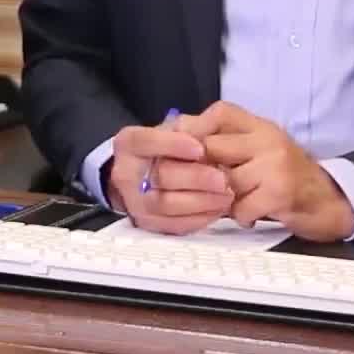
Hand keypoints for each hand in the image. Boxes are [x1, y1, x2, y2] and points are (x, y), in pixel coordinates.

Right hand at [103, 115, 233, 234]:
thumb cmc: (168, 148)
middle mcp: (125, 173)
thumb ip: (190, 128)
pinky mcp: (148, 223)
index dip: (173, 145)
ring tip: (227, 194)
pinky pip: (175, 224)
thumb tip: (206, 138)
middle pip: (160, 176)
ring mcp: (135, 201)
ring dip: (202, 200)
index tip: (201, 148)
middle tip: (224, 179)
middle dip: (196, 178)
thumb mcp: (175, 129)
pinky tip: (219, 208)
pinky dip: (200, 217)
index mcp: (129, 143)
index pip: (146, 141)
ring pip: (168, 204)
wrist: (148, 174)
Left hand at [178, 101, 353, 242]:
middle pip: (213, 148)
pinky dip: (240, 216)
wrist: (331, 201)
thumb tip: (175, 132)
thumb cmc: (287, 176)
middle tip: (198, 185)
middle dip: (200, 170)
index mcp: (260, 126)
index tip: (179, 150)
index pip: (220, 113)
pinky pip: (241, 206)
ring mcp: (275, 164)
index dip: (194, 129)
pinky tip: (248, 215)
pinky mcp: (281, 192)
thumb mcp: (258, 149)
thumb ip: (225, 140)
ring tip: (229, 202)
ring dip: (220, 198)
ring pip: (223, 180)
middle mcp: (268, 139)